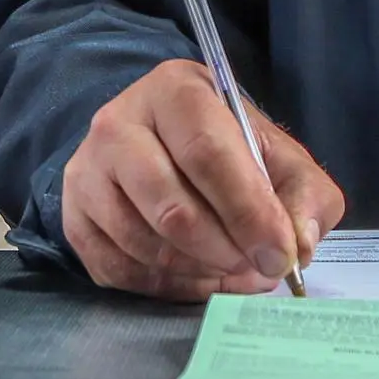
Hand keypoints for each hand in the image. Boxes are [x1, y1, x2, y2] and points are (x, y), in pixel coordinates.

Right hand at [62, 59, 345, 300]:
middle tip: (258, 269)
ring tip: (234, 272)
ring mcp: (86, 172)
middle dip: (225, 250)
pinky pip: (118, 269)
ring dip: (198, 272)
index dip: (247, 211)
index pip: (207, 153)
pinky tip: (198, 278)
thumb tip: (299, 244)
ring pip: (142, 243)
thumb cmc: (227, 149)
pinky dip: (166, 287)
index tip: (279, 254)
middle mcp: (118, 123)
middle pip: (171, 205)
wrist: (160, 145)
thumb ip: (305, 194)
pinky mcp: (74, 217)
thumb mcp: (278, 154)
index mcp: (176, 91)